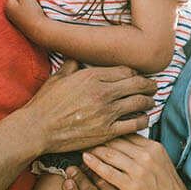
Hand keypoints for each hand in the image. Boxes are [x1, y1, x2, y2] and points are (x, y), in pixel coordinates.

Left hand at [3, 0, 48, 39]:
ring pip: (18, 7)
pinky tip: (30, 16)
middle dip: (22, 0)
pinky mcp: (18, 23)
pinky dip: (25, 13)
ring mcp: (12, 18)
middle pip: (15, 0)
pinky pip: (20, 14)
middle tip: (30, 4)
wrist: (38, 29)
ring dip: (24, 6)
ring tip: (31, 10)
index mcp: (8, 4)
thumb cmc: (32, 12)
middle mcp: (8, 12)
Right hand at [21, 61, 155, 153]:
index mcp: (91, 76)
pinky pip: (134, 124)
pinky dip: (143, 121)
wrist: (37, 129)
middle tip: (153, 87)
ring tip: (151, 102)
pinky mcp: (107, 132)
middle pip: (137, 84)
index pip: (125, 70)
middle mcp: (102, 92)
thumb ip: (71, 66)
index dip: (135, 73)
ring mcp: (106, 113)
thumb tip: (76, 57)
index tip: (138, 76)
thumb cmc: (45, 103)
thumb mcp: (57, 78)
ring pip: (139, 103)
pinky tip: (144, 119)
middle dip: (148, 85)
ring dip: (149, 101)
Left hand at [80, 135, 190, 189]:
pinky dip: (94, 164)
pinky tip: (84, 159)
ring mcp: (139, 170)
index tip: (98, 132)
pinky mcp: (132, 185)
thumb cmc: (168, 188)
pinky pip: (108, 171)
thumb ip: (145, 153)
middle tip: (84, 136)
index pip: (127, 134)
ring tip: (81, 146)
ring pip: (110, 154)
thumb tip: (128, 144)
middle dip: (99, 138)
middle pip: (116, 141)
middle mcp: (147, 155)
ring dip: (94, 149)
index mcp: (154, 147)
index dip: (111, 132)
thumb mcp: (161, 163)